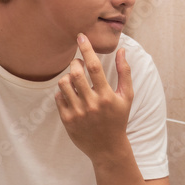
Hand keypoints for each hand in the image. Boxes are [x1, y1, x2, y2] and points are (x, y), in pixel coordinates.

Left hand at [56, 33, 133, 160]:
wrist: (107, 147)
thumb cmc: (118, 118)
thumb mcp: (126, 96)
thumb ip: (124, 72)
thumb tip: (122, 50)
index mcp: (107, 96)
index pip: (94, 67)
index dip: (87, 49)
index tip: (81, 37)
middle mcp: (91, 104)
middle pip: (76, 74)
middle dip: (75, 63)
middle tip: (78, 62)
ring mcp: (77, 113)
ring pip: (64, 84)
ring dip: (67, 76)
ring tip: (74, 78)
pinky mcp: (67, 120)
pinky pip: (58, 98)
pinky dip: (62, 91)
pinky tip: (71, 93)